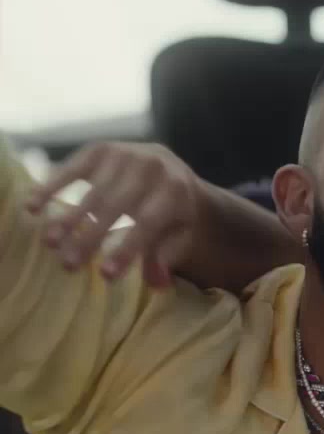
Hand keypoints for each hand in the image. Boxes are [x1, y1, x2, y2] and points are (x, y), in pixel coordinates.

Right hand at [24, 142, 200, 286]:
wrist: (172, 170)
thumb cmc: (173, 212)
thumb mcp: (180, 234)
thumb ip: (167, 257)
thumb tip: (157, 283)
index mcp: (176, 191)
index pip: (149, 223)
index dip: (128, 249)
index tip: (106, 275)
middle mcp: (152, 168)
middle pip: (117, 207)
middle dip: (92, 237)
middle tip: (69, 264)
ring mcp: (125, 155)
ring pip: (93, 191)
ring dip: (69, 217)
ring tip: (51, 243)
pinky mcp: (100, 150)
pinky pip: (72, 169)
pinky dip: (51, 186)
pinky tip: (33, 206)